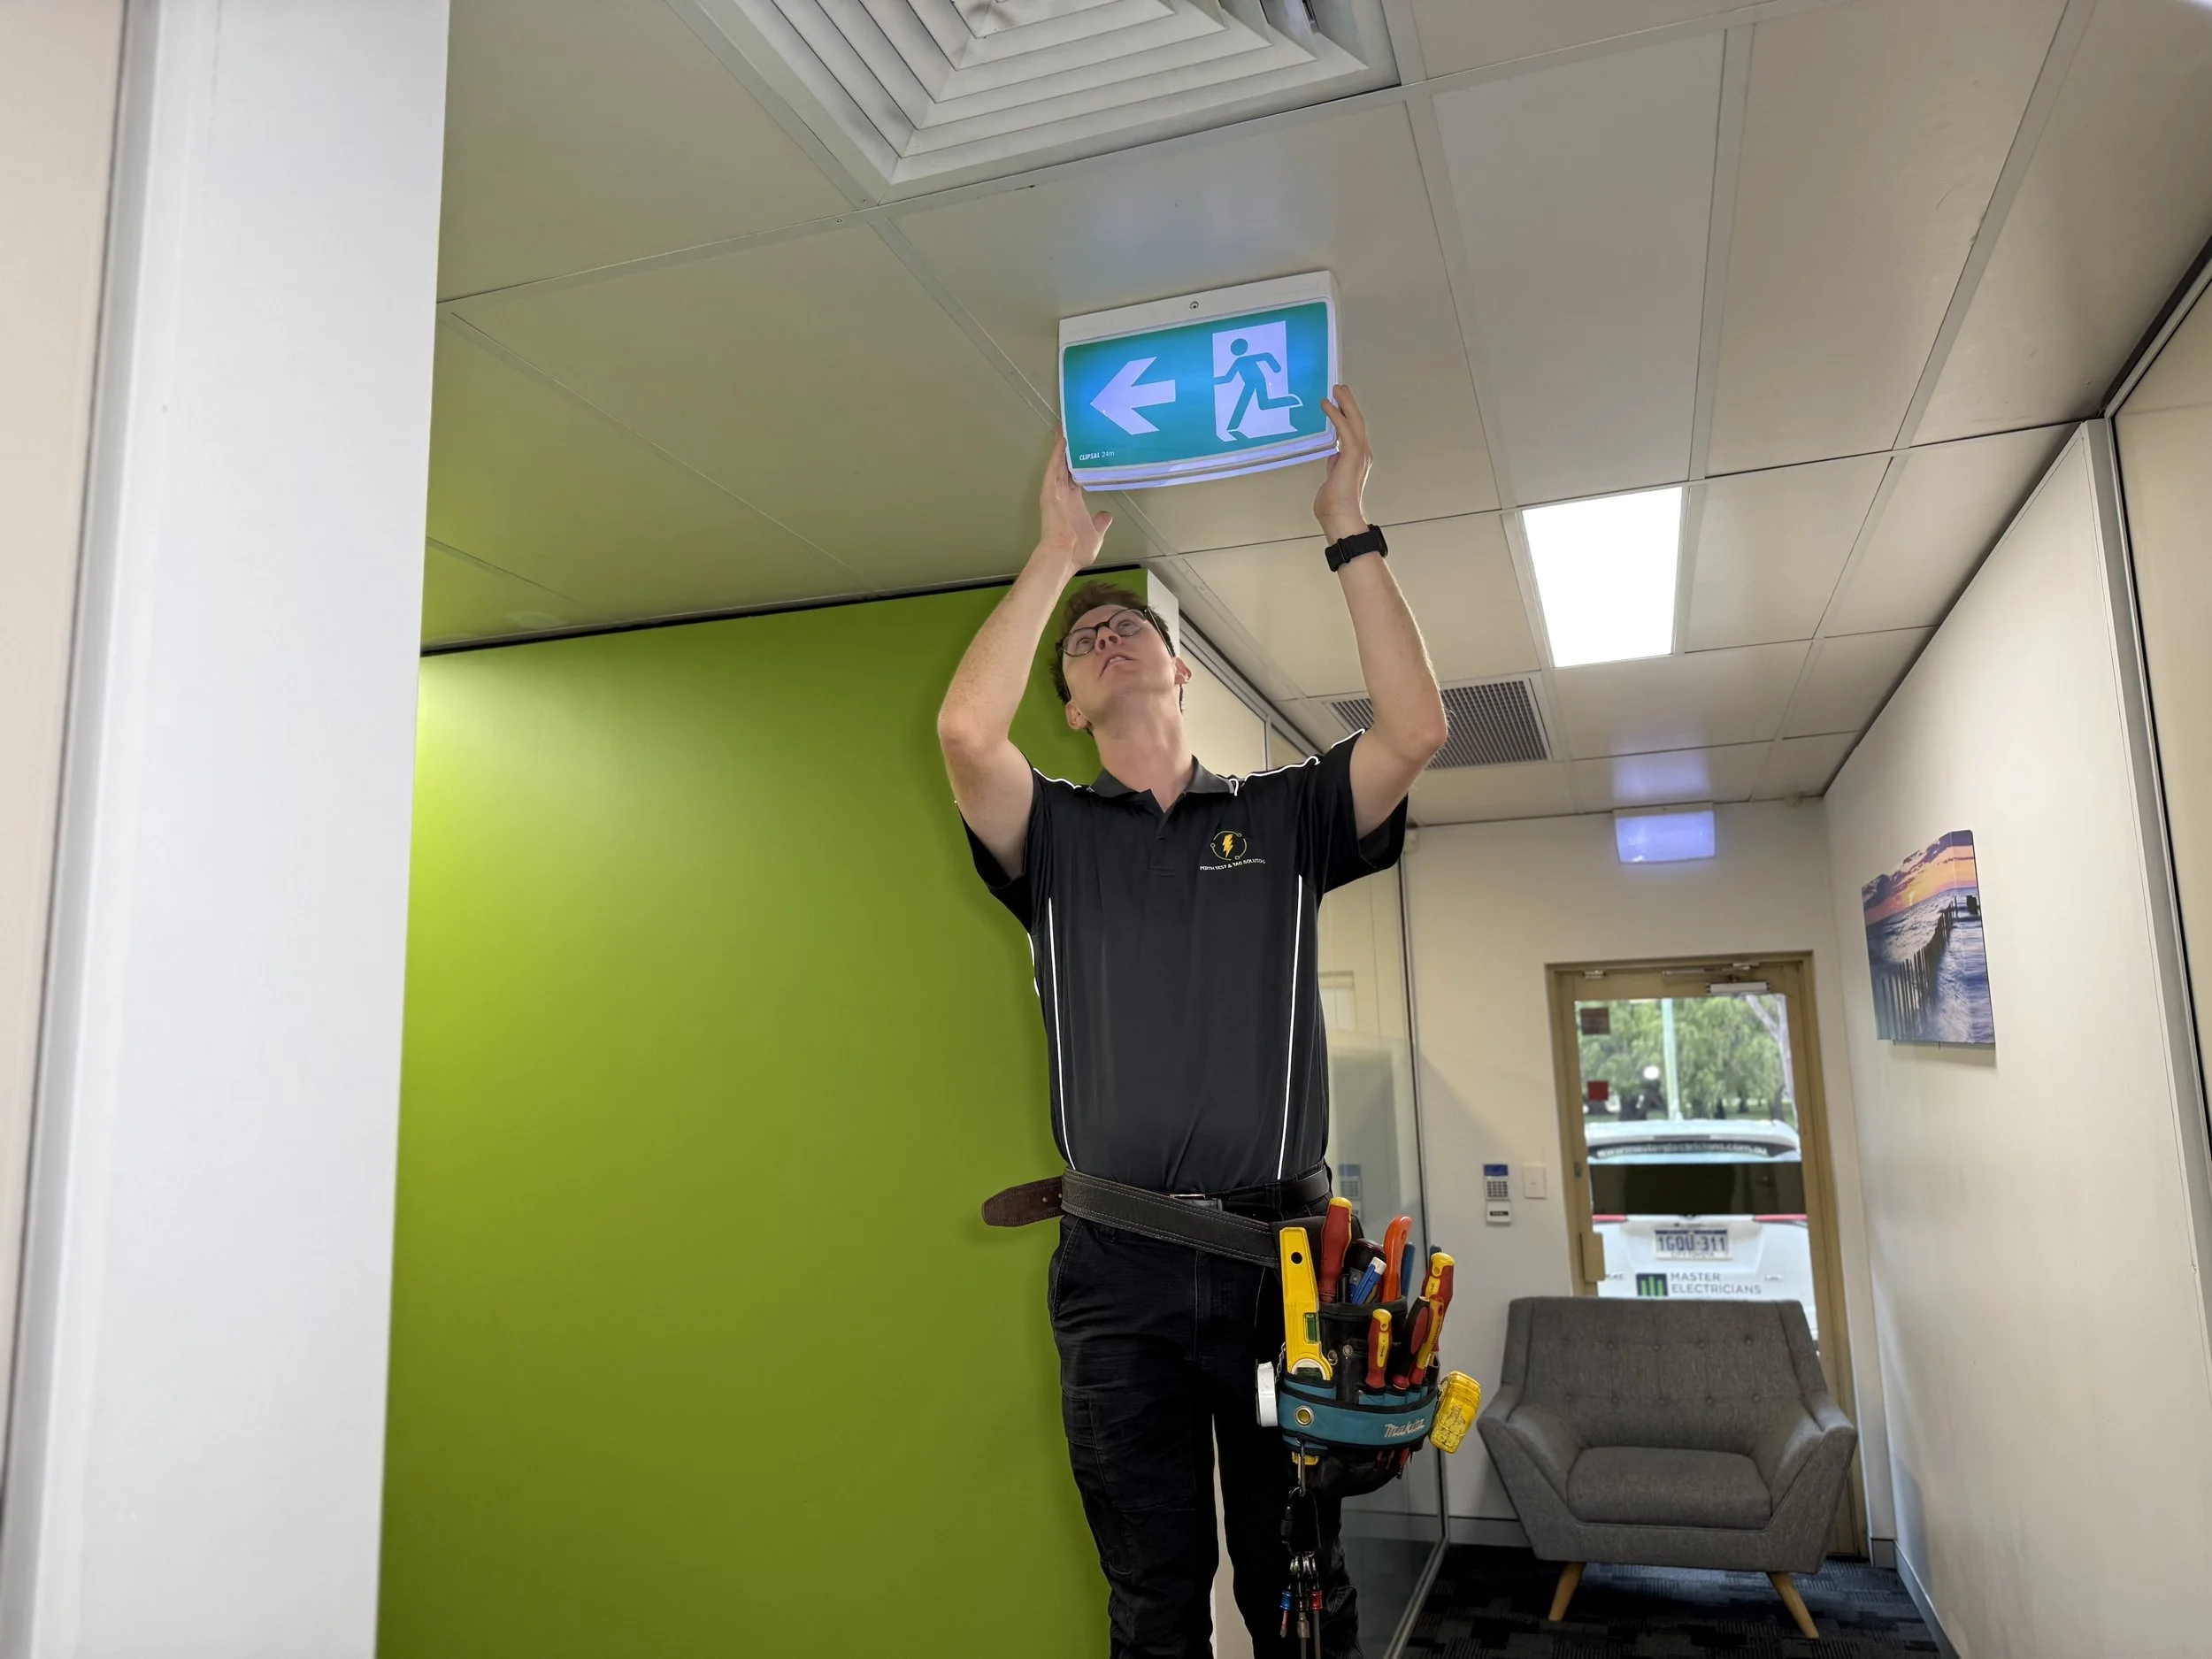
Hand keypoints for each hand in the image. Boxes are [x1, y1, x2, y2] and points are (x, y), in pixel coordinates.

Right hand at [1037, 431, 1111, 571]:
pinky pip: (1054, 468)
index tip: (1082, 450)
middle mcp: (1063, 493)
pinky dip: (1057, 454)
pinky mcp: (1050, 490)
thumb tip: (1107, 515)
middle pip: (1065, 465)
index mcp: (1072, 501)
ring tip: (1066, 427)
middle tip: (1072, 429)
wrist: (1064, 555)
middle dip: (1068, 448)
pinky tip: (1062, 438)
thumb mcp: (1095, 533)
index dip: (1078, 462)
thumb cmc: (1078, 549)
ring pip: (1059, 462)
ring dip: (1062, 445)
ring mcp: (1055, 491)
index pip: (1075, 475)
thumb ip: (1100, 523)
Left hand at [1314, 383, 1372, 543]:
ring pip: (1354, 420)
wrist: (1340, 516)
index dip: (1347, 416)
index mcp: (1357, 460)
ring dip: (1345, 403)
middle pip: (1357, 421)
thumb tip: (1332, 458)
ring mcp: (1359, 453)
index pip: (1353, 432)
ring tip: (1336, 389)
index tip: (1340, 403)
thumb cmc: (1334, 506)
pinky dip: (1335, 414)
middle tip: (1340, 388)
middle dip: (1349, 403)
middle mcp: (1362, 454)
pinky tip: (1327, 404)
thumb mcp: (1332, 481)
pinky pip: (1343, 428)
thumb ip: (1334, 467)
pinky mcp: (1352, 454)